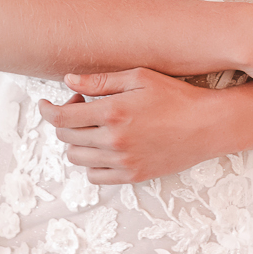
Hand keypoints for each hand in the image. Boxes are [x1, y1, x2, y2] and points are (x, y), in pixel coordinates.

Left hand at [38, 68, 252, 184]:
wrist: (207, 125)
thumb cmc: (176, 95)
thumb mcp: (139, 77)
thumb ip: (100, 81)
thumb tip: (68, 82)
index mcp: (112, 112)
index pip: (61, 117)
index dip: (47, 110)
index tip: (45, 104)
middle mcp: (113, 140)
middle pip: (66, 137)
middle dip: (64, 121)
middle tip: (80, 107)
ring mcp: (123, 162)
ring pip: (78, 158)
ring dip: (76, 142)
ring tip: (93, 126)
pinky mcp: (133, 176)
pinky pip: (96, 176)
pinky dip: (92, 162)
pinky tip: (103, 146)